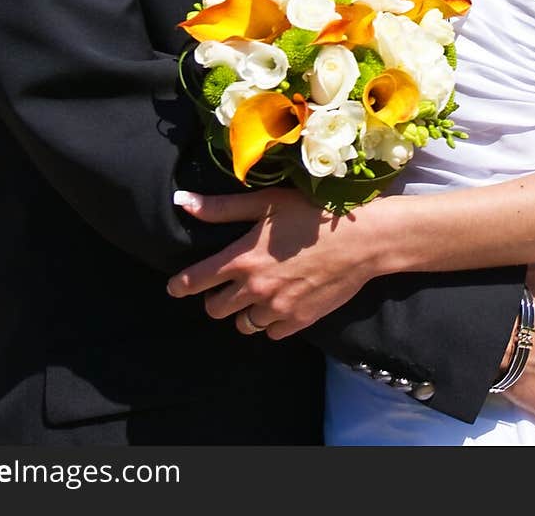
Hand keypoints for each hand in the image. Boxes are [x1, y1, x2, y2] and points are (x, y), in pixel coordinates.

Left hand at [167, 188, 372, 336]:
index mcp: (243, 259)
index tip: (174, 287)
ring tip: (256, 293)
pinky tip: (280, 301)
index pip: (196, 280)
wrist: (361, 240)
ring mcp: (277, 309)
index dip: (180, 285)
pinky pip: (270, 332)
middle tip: (226, 284)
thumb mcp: (266, 203)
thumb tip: (181, 201)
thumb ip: (221, 208)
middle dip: (215, 298)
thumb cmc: (311, 214)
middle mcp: (255, 289)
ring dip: (243, 311)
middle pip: (215, 309)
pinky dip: (270, 321)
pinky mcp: (298, 322)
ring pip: (243, 324)